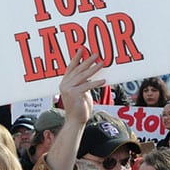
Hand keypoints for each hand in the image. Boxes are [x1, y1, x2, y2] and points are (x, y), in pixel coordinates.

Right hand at [46, 50, 103, 169]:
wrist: (75, 121)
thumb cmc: (80, 108)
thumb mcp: (81, 92)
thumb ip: (83, 83)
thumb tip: (90, 74)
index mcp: (65, 82)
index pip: (71, 67)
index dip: (77, 58)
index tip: (82, 49)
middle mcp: (65, 84)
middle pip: (78, 69)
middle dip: (88, 61)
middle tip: (96, 54)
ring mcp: (68, 89)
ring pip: (83, 76)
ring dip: (93, 69)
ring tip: (102, 63)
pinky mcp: (74, 94)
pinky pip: (87, 86)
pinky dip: (96, 83)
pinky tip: (104, 80)